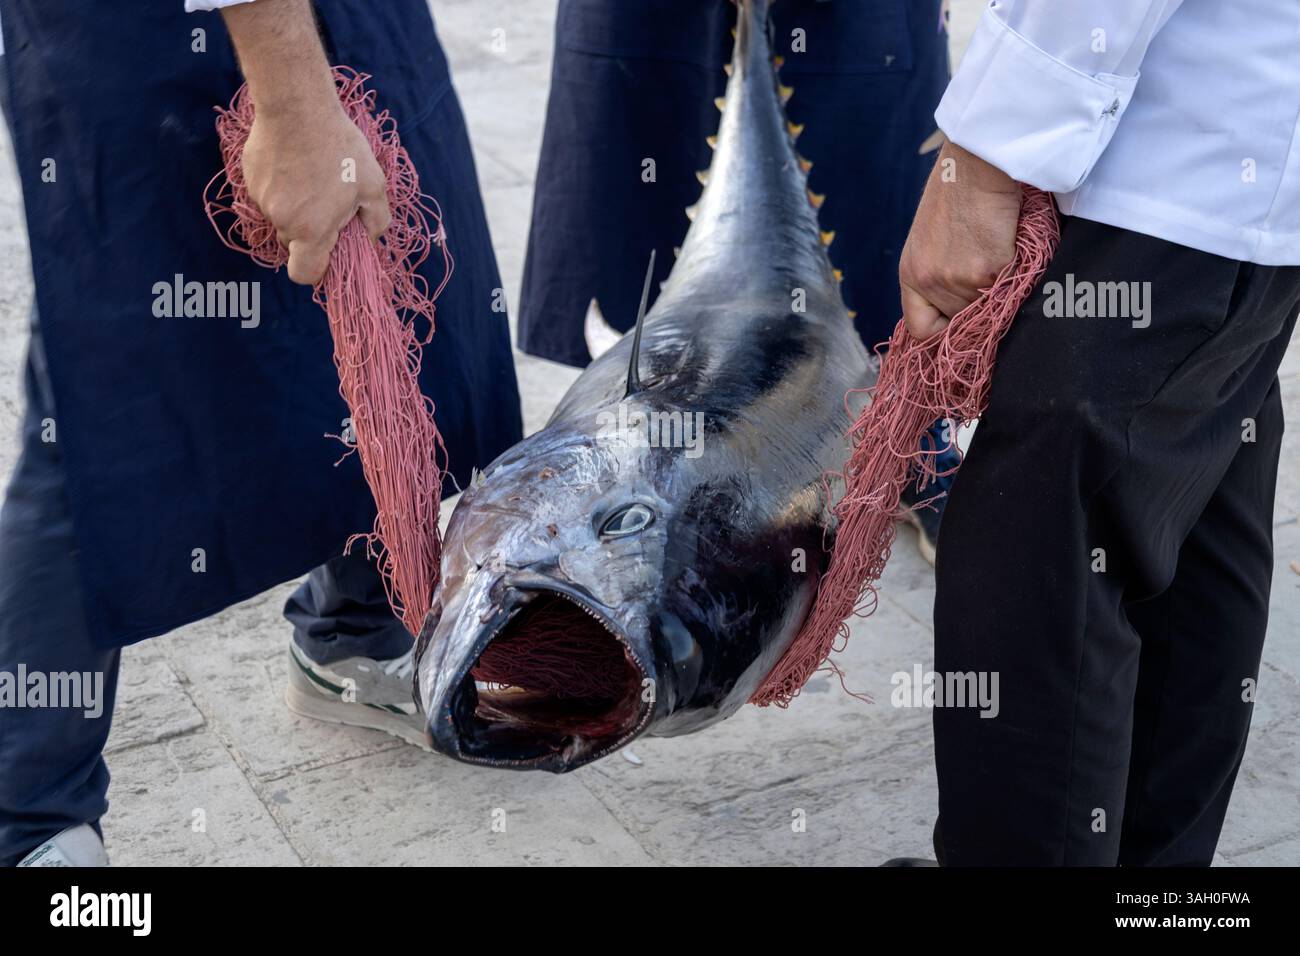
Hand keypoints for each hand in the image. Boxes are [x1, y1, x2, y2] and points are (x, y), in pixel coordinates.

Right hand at [221, 0, 390, 285]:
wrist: (297, 106)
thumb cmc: (340, 148)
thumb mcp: (373, 185)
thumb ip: (376, 220)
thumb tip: (371, 238)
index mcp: (311, 230)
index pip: (304, 273)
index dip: (317, 270)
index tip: (328, 253)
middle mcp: (281, 220)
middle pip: (294, 242)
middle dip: (312, 231)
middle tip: (330, 203)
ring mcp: (261, 199)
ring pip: (282, 216)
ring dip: (298, 206)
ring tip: (314, 174)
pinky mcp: (250, 178)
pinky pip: (269, 193)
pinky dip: (283, 186)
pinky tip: (296, 161)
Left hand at [899, 142, 1020, 340]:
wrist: (975, 163)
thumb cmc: (960, 191)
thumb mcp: (933, 238)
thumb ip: (941, 272)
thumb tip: (965, 305)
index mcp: (912, 274)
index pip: (921, 330)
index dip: (945, 332)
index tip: (962, 323)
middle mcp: (928, 282)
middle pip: (963, 320)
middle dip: (982, 302)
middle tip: (993, 270)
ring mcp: (955, 279)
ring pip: (991, 306)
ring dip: (1003, 286)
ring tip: (1001, 249)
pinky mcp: (985, 270)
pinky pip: (1011, 286)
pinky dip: (1019, 268)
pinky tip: (1011, 241)